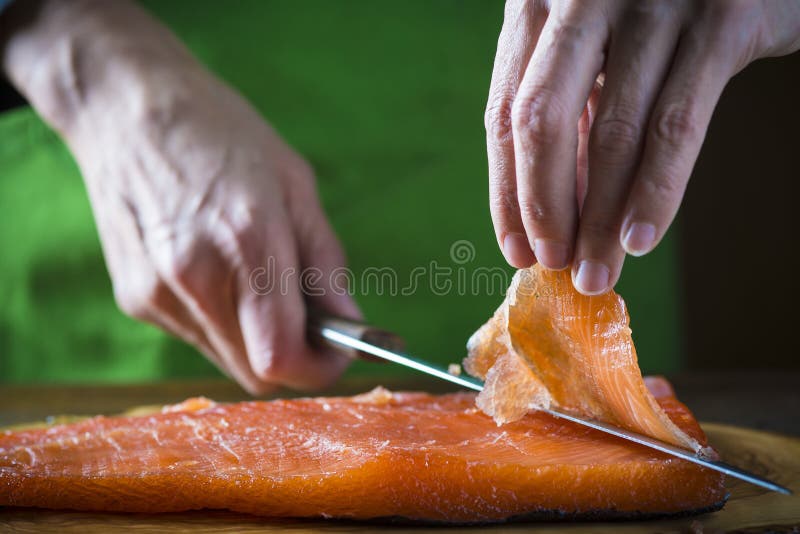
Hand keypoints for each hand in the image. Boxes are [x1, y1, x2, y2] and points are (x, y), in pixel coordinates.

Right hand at [2, 0, 359, 393]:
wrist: (126, 108)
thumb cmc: (222, 135)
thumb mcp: (295, 186)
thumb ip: (326, 265)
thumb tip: (350, 323)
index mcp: (248, 243)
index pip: (281, 359)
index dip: (318, 369)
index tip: (338, 351)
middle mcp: (196, 279)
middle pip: (256, 373)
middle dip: (293, 357)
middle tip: (309, 319)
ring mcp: (157, 294)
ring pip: (226, 358)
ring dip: (256, 339)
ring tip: (258, 279)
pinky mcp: (133, 298)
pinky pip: (196, 335)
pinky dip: (222, 320)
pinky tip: (217, 269)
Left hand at [486, 0, 799, 293]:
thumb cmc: (659, 13)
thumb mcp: (594, 47)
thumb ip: (570, 110)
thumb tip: (550, 214)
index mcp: (537, 2)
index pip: (504, 113)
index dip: (507, 191)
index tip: (517, 249)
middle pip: (543, 122)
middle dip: (546, 209)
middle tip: (556, 266)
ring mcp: (652, 3)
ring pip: (614, 135)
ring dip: (601, 220)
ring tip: (597, 272)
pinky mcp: (722, 19)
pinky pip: (678, 126)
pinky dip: (656, 192)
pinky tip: (640, 239)